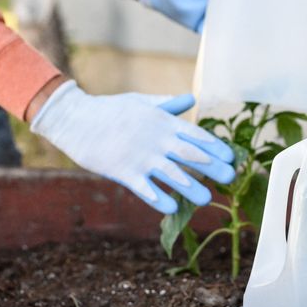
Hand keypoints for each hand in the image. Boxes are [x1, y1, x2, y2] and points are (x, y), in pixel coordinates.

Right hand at [31, 80, 235, 213]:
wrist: (75, 119)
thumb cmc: (110, 109)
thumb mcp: (141, 102)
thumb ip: (168, 104)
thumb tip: (192, 98)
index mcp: (162, 122)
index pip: (195, 135)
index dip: (214, 147)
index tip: (230, 157)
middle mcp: (155, 140)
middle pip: (190, 155)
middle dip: (213, 167)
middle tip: (230, 178)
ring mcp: (140, 157)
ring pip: (171, 175)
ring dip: (191, 188)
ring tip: (207, 199)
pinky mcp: (124, 171)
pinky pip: (145, 189)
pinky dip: (159, 198)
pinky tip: (173, 208)